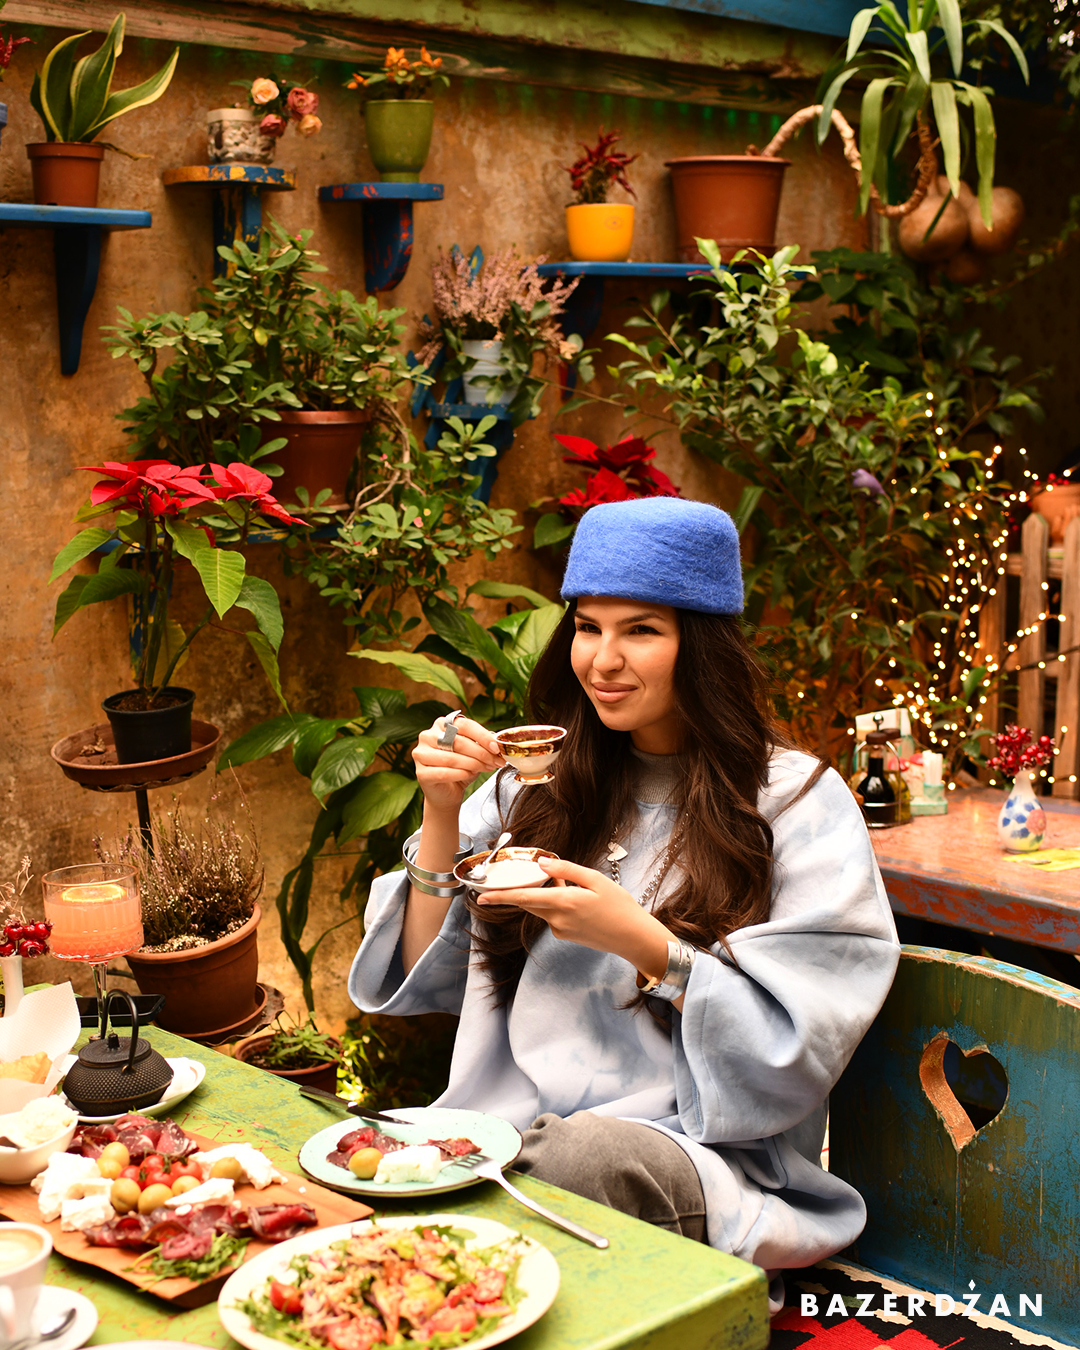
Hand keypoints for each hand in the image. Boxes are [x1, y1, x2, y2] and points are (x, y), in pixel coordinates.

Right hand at [413, 714, 504, 813]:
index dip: (482, 736)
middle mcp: (427, 736)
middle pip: (458, 741)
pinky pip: (444, 772)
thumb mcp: (473, 753)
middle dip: (481, 752)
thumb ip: (482, 745)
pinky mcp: (420, 773)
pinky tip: (470, 775)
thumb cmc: (460, 769)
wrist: (447, 793)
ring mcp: (421, 754)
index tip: (496, 747)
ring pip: (451, 758)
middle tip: (496, 761)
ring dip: (473, 764)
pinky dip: (461, 774)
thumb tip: (497, 745)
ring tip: (487, 768)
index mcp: (441, 724)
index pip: (464, 725)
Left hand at [476, 856, 670, 975]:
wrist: (633, 938)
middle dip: (519, 891)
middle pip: (528, 902)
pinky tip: (577, 900)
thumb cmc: (619, 906)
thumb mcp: (596, 880)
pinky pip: (553, 916)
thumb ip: (567, 870)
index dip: (501, 897)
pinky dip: (556, 904)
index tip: (481, 896)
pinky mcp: (566, 936)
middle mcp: (557, 919)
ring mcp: (561, 930)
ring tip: (569, 884)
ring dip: (544, 894)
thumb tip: (543, 863)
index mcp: (564, 902)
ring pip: (542, 908)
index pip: (524, 898)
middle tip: (515, 877)